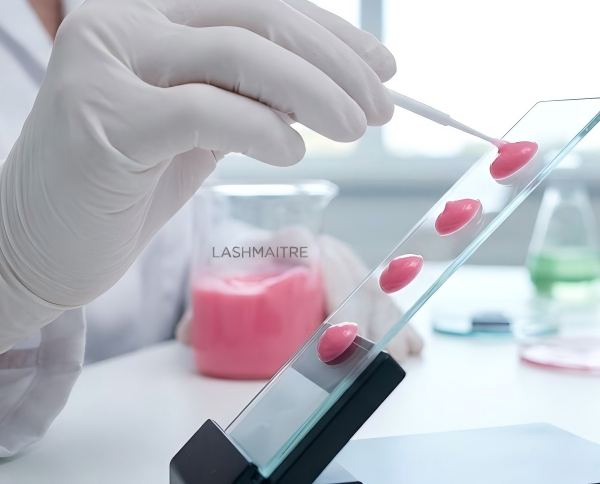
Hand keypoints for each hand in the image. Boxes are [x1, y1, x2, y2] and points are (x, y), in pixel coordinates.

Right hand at [0, 0, 394, 354]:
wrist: (34, 241)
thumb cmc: (124, 179)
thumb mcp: (200, 120)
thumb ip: (254, 90)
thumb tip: (342, 82)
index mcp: (147, 4)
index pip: (259, 1)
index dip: (332, 32)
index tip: (385, 67)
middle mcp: (120, 16)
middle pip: (257, 17)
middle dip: (335, 62)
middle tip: (382, 107)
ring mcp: (104, 62)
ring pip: (238, 53)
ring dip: (315, 90)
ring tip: (356, 129)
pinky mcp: (102, 120)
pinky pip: (206, 111)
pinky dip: (263, 129)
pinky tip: (294, 152)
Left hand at [176, 233, 423, 361]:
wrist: (250, 258)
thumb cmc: (239, 268)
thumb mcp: (218, 285)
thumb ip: (202, 311)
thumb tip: (189, 333)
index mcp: (293, 239)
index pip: (321, 263)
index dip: (334, 301)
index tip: (335, 338)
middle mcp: (326, 249)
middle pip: (356, 281)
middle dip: (365, 323)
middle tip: (367, 360)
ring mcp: (346, 265)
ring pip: (375, 292)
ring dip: (387, 326)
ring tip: (395, 357)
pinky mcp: (358, 283)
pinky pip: (384, 300)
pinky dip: (398, 323)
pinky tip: (410, 346)